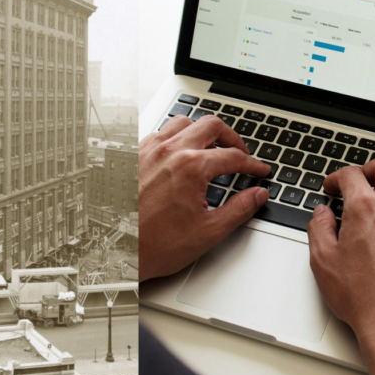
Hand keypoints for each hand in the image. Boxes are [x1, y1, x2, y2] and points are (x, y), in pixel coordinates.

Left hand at [140, 114, 270, 280]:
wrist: (115, 250)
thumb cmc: (153, 245)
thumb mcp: (207, 232)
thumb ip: (239, 210)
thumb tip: (257, 195)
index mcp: (190, 167)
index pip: (233, 156)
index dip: (252, 164)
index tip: (259, 171)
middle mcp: (168, 151)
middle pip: (211, 126)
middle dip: (231, 138)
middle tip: (240, 154)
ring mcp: (147, 150)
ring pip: (182, 123)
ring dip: (201, 132)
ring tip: (211, 149)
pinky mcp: (132, 156)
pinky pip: (158, 133)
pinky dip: (175, 138)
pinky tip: (178, 154)